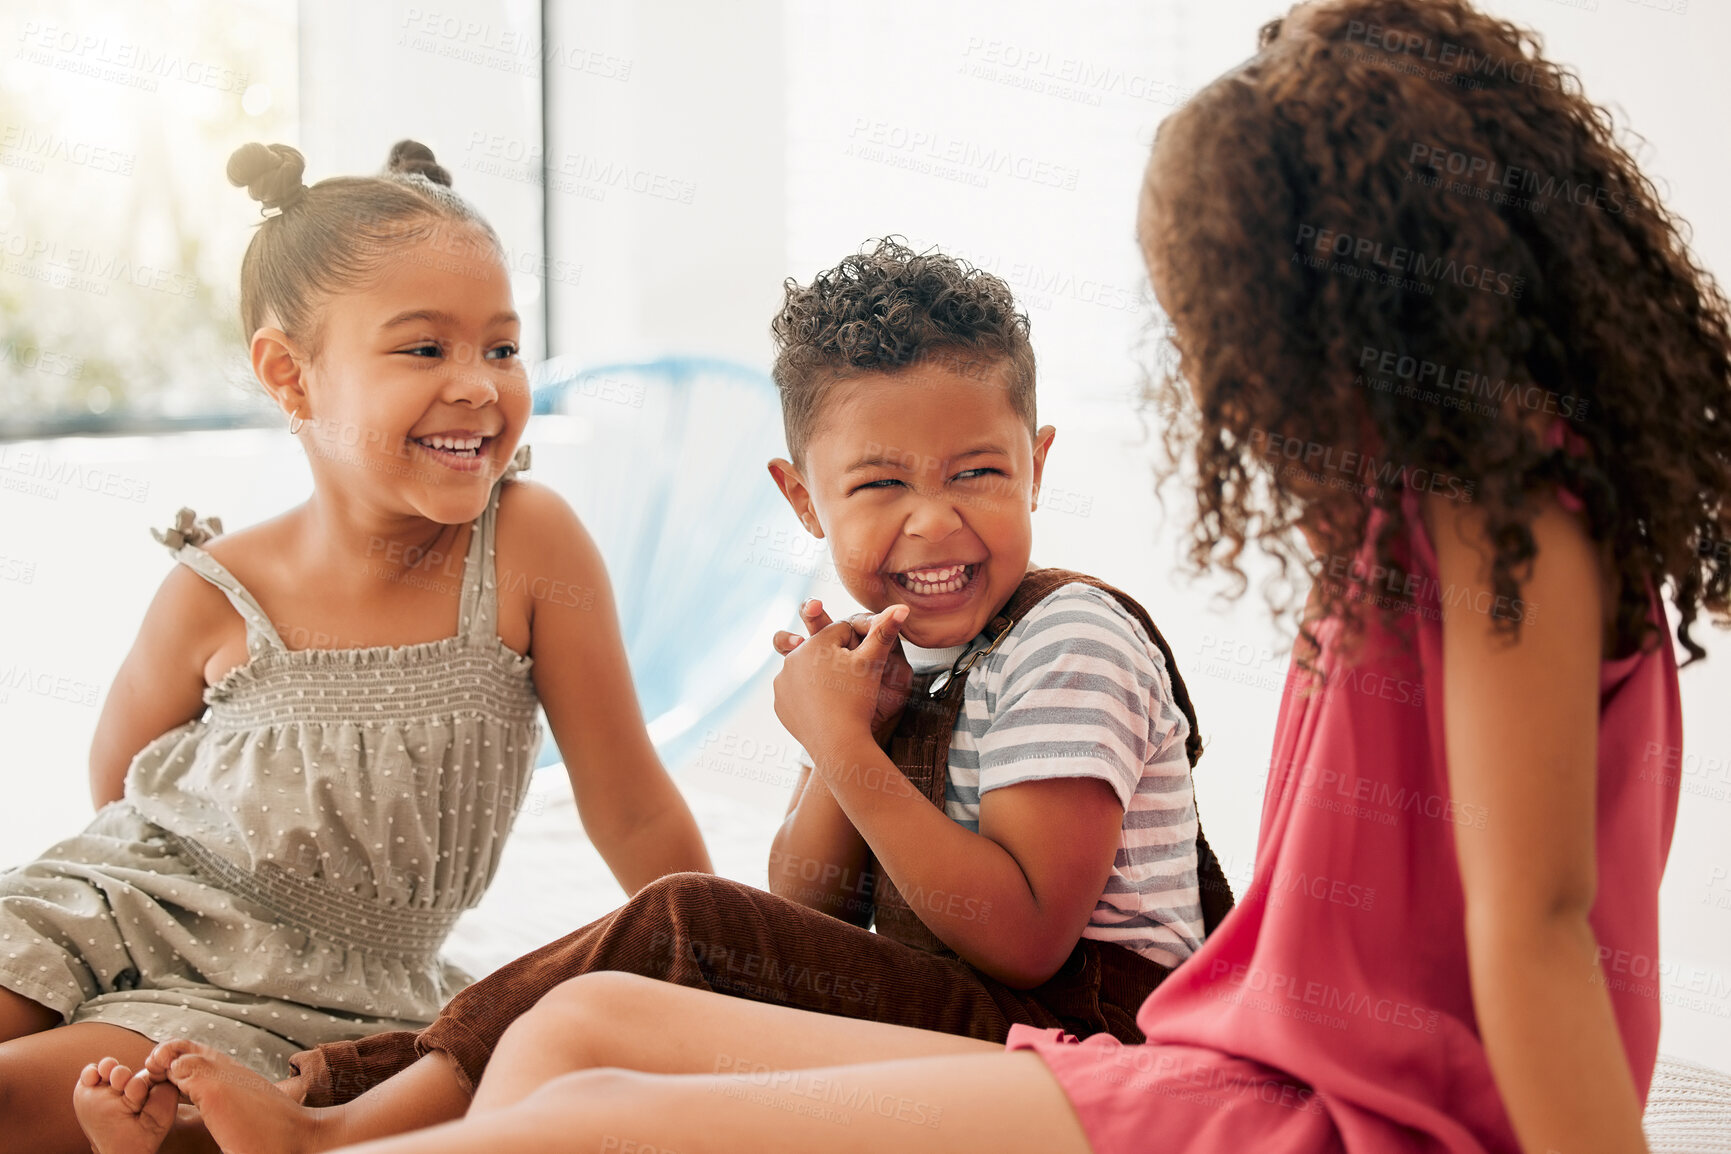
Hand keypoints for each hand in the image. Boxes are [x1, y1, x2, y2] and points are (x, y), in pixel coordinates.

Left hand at [774, 600, 914, 744]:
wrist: (838, 743)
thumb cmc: (858, 700)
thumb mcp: (873, 663)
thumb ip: (885, 632)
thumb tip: (902, 606)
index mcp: (815, 642)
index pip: (841, 632)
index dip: (857, 644)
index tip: (863, 663)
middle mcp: (793, 657)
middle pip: (821, 650)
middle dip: (834, 658)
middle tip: (849, 679)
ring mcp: (782, 681)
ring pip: (807, 670)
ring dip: (819, 676)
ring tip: (837, 694)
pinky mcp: (779, 703)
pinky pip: (796, 693)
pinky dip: (808, 697)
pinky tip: (824, 708)